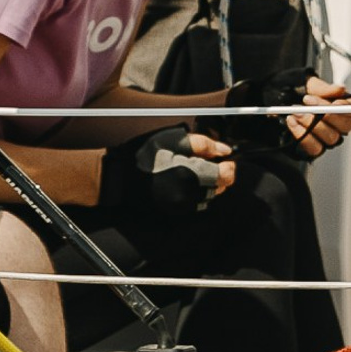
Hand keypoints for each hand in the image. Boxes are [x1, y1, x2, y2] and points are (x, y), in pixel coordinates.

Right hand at [97, 126, 232, 222]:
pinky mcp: (175, 212)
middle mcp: (191, 194)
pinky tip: (184, 183)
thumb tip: (225, 151)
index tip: (223, 159)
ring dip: (208, 185)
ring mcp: (183, 206)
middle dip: (218, 175)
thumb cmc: (147, 156)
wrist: (122, 178)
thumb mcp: (176, 140)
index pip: (227, 176)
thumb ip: (204, 144)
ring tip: (192, 171)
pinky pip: (196, 205)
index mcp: (194, 174)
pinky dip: (196, 194)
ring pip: (209, 197)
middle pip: (220, 188)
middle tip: (205, 163)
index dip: (229, 166)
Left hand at [218, 72, 350, 160]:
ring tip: (294, 112)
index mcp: (338, 103)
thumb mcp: (302, 81)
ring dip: (312, 125)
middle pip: (346, 126)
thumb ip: (321, 87)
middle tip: (308, 103)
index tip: (336, 102)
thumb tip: (341, 89)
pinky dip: (302, 135)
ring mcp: (323, 136)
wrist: (263, 99)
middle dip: (327, 115)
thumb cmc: (285, 87)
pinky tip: (291, 123)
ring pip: (330, 138)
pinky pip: (314, 148)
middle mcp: (335, 122)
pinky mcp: (310, 148)